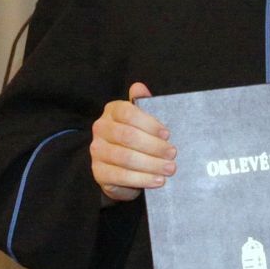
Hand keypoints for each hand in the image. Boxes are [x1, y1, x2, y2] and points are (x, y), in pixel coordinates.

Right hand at [90, 82, 175, 202]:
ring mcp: (97, 151)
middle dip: (154, 146)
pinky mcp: (99, 172)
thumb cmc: (135, 139)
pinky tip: (158, 181)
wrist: (119, 167)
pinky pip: (121, 176)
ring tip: (169, 169)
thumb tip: (140, 87)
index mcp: (112, 111)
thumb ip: (142, 104)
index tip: (167, 134)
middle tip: (173, 154)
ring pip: (125, 157)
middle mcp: (101, 128)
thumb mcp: (141, 121)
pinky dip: (142, 179)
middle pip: (128, 136)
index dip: (149, 123)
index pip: (128, 113)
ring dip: (151, 165)